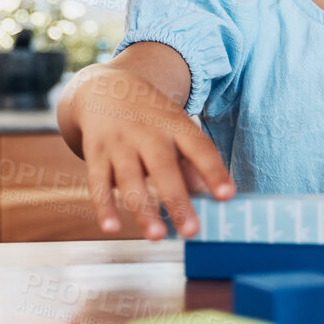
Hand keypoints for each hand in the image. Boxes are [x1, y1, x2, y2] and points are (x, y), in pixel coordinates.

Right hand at [68, 65, 234, 239]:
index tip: (227, 196)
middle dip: (177, 200)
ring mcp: (119, 143)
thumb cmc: (151, 118)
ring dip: (142, 209)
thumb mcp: (176, 129)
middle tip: (191, 231)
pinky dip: (104, 207)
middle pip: (163, 167)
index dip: (214, 172)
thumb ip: (192, 164)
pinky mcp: (95, 155)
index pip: (199, 148)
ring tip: (156, 235)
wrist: (104, 88)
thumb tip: (211, 199)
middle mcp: (147, 133)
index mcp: (175, 124)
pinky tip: (111, 228)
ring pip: (130, 179)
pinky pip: (98, 183)